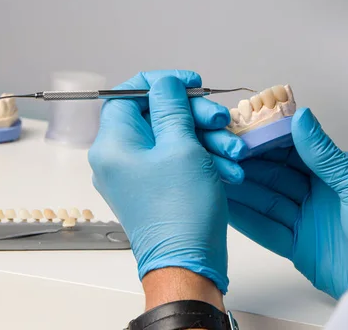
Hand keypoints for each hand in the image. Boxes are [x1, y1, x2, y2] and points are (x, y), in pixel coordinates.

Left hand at [88, 70, 234, 294]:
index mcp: (113, 144)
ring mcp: (136, 175)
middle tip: (220, 120)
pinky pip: (176, 161)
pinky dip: (202, 159)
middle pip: (156, 116)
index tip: (191, 84)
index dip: (162, 83)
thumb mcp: (181, 146)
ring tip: (234, 152)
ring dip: (206, 140)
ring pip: (172, 139)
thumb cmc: (181, 212)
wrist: (189, 265)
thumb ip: (171, 107)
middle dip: (195, 116)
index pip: (128, 94)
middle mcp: (118, 159)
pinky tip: (229, 169)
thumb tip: (164, 84)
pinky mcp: (154, 189)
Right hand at [223, 108, 347, 298]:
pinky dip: (245, 219)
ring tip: (214, 177)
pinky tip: (225, 207)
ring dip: (241, 190)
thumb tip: (302, 117)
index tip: (240, 130)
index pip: (291, 150)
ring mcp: (305, 220)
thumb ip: (325, 154)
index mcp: (332, 172)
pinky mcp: (297, 247)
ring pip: (265, 200)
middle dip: (246, 164)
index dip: (265, 140)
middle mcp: (316, 193)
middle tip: (218, 152)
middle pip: (273, 175)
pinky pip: (265, 229)